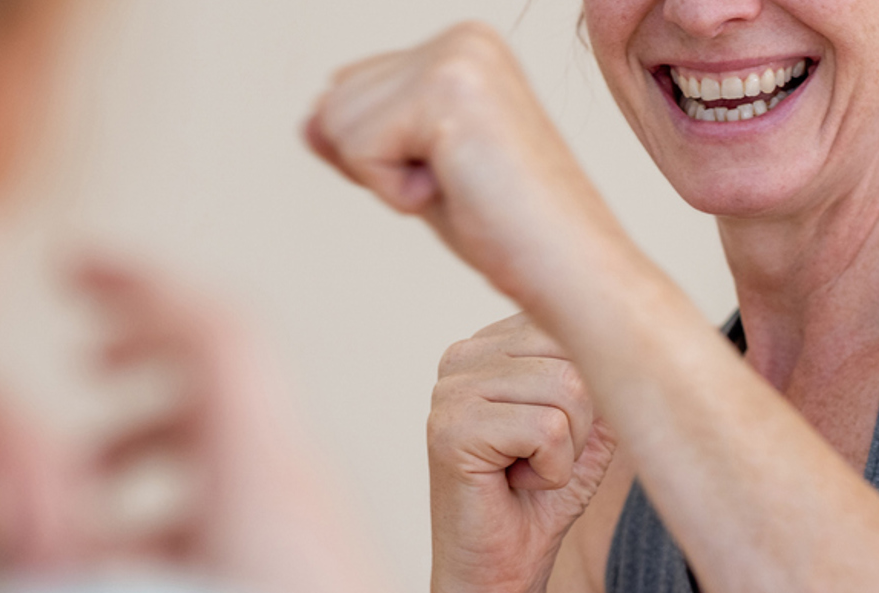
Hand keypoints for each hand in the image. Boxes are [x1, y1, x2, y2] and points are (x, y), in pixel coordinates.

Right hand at [75, 254, 386, 592]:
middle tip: (84, 359)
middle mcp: (300, 486)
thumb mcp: (142, 582)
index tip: (75, 268)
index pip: (214, 332)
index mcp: (264, 473)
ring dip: (155, 438)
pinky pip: (254, 498)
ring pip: (236, 442)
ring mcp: (317, 524)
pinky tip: (138, 547)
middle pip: (225, 375)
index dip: (140, 286)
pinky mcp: (323, 564)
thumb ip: (60, 525)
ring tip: (89, 481)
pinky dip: (186, 498)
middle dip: (141, 354)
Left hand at [303, 22, 633, 311]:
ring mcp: (458, 57)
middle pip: (334, 101)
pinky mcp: (448, 90)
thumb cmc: (507, 230)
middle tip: (459, 185)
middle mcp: (463, 36)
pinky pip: (359, 148)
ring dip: (388, 179)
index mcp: (463, 46)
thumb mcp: (419, 172)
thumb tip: (307, 121)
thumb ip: (364, 137)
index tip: (454, 176)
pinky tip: (459, 190)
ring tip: (461, 186)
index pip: (348, 91)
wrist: (571, 270)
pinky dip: (396, 191)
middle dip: (380, 164)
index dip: (382, 156)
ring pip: (337, 123)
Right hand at [428, 313, 616, 592]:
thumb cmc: (539, 500)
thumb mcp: (588, 424)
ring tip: (530, 469)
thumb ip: (600, 372)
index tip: (554, 434)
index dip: (589, 392)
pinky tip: (518, 483)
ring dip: (568, 449)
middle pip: (573, 356)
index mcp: (488, 345)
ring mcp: (451, 390)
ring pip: (567, 390)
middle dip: (582, 420)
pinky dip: (552, 470)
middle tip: (543, 458)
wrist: (500, 568)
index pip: (571, 325)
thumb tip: (631, 333)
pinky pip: (548, 430)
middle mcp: (462, 357)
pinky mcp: (451, 429)